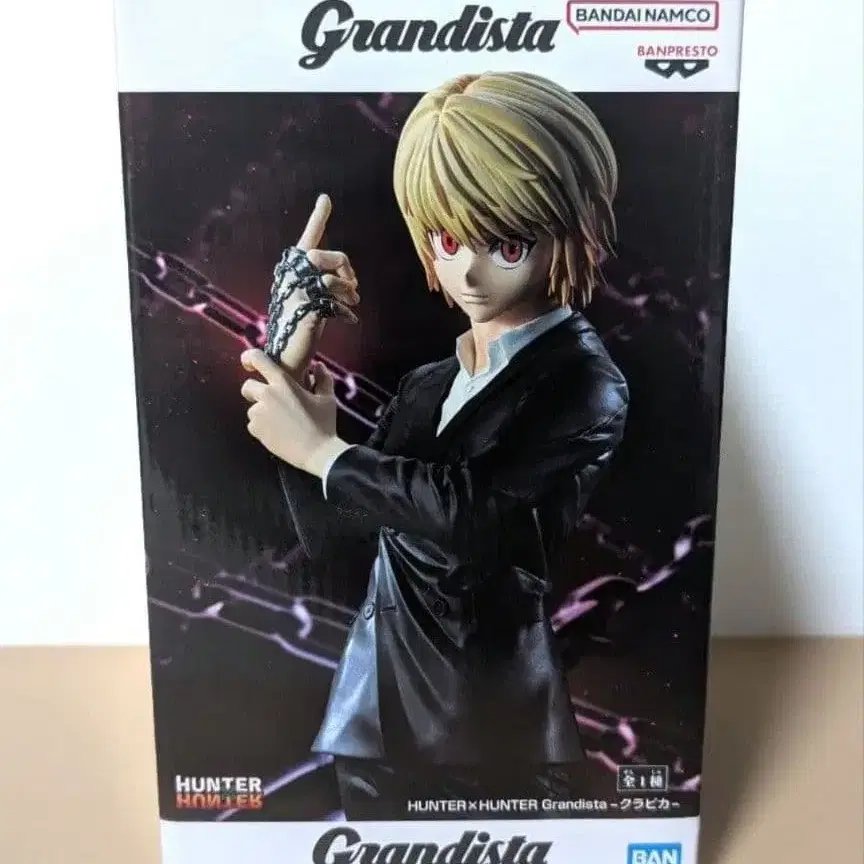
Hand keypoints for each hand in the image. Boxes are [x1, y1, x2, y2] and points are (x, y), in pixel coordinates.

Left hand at [241, 348, 350, 476]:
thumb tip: (318, 366)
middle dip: (254, 391)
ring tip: (280, 422)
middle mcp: (267, 395)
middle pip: (247, 386)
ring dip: (262, 412)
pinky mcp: (256, 429)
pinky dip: (262, 427)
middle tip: (270, 401)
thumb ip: (322, 378)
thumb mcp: (327, 398)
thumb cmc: (324, 423)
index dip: (249, 358)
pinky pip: (253, 424)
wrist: (317, 452)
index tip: (249, 363)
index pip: (257, 359)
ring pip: (252, 408)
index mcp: (283, 382)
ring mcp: (259, 413)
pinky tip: (277, 432)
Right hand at [271, 194, 359, 381]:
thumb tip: (348, 280)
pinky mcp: (305, 309)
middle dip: (345, 268)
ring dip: (348, 290)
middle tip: (354, 287)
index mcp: (292, 272)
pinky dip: (345, 310)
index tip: (325, 199)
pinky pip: (333, 298)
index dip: (318, 218)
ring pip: (330, 276)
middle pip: (326, 255)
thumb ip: (325, 285)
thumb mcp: (314, 301)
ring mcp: (296, 293)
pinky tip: (348, 320)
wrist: (287, 358)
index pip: (308, 239)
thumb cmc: (301, 330)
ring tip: (352, 303)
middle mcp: (290, 277)